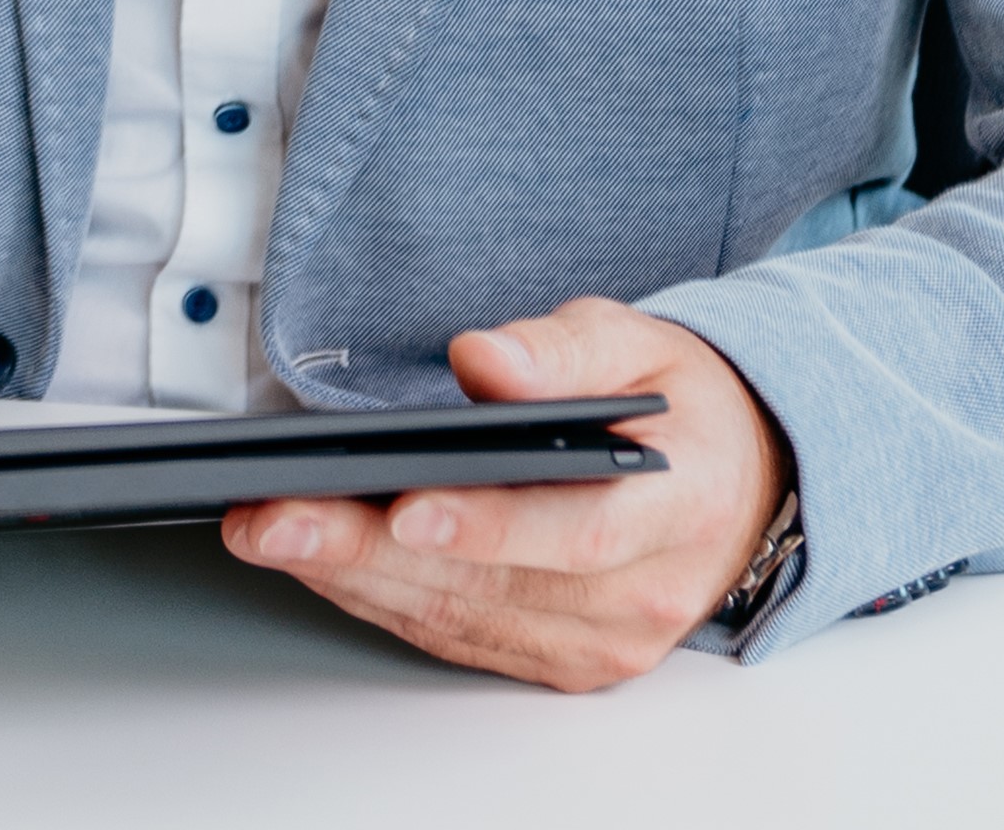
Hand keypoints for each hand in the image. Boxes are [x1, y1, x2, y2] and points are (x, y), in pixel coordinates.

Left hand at [221, 299, 791, 693]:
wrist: (734, 483)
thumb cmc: (674, 407)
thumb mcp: (635, 342)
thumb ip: (560, 351)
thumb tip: (487, 360)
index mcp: (678, 507)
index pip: (576, 530)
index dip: (487, 525)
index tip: (403, 506)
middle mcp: (644, 592)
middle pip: (495, 585)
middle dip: (370, 552)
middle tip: (274, 518)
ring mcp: (604, 638)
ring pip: (463, 620)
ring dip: (356, 580)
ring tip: (269, 531)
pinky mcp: (566, 660)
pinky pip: (460, 638)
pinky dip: (383, 601)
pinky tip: (320, 561)